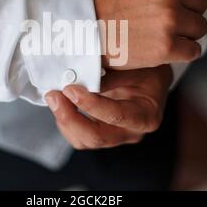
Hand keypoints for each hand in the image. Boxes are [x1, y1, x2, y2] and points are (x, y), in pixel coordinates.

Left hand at [45, 65, 172, 149]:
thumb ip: (111, 74)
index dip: (91, 104)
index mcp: (146, 116)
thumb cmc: (147, 69)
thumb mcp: (135, 66)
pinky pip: (79, 136)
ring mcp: (115, 135)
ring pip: (84, 140)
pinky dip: (66, 120)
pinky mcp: (102, 132)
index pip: (116, 115)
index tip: (71, 89)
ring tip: (54, 96)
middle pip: (96, 137)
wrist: (152, 77)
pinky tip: (61, 102)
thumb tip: (80, 75)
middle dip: (70, 118)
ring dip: (64, 120)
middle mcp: (131, 132)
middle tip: (54, 96)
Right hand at [94, 0, 206, 69]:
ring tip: (159, 36)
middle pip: (201, 6)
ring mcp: (168, 18)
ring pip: (199, 29)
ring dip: (184, 35)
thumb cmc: (106, 7)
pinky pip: (193, 51)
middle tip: (166, 25)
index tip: (188, 6)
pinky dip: (182, 54)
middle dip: (188, 16)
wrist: (81, 32)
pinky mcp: (166, 46)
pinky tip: (163, 51)